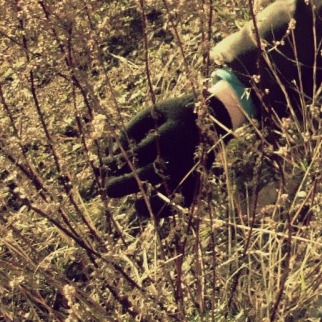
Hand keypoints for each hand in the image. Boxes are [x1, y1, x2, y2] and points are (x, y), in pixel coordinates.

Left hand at [102, 94, 227, 208]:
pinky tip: (156, 207)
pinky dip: (171, 208)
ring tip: (136, 205)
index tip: (106, 165)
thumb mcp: (152, 113)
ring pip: (170, 192)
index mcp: (170, 133)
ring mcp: (193, 166)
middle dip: (124, 184)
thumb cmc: (176, 114)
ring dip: (149, 203)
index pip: (138, 152)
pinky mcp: (201, 176)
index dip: (117, 161)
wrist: (215, 115)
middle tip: (109, 188)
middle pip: (150, 174)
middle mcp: (182, 152)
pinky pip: (186, 200)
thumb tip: (112, 157)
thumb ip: (130, 132)